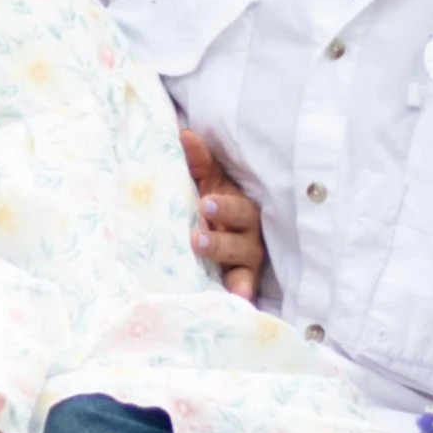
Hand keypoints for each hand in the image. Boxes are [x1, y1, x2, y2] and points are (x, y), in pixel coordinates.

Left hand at [179, 129, 264, 300]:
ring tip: (201, 252)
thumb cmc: (211, 204)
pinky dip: (241, 292)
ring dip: (223, 257)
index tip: (206, 202)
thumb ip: (198, 161)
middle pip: (241, 234)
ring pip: (242, 262)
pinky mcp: (243, 282)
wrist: (213, 237)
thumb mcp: (206, 182)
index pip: (236, 205)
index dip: (224, 205)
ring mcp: (246, 261)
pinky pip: (244, 288)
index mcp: (240, 208)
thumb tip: (184, 134)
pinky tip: (236, 299)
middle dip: (222, 234)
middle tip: (198, 231)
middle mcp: (248, 235)